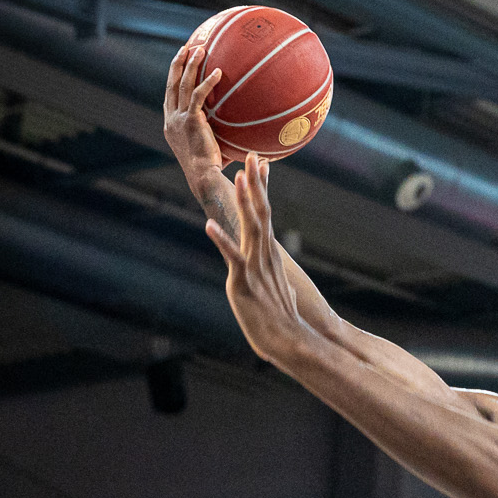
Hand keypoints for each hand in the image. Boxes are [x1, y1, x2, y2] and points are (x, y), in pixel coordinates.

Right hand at [163, 40, 230, 183]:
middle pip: (171, 84)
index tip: (180, 61)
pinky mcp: (190, 121)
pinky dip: (207, 82)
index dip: (173, 76)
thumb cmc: (210, 166)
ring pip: (182, 85)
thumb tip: (237, 125)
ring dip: (190, 65)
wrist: (202, 176)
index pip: (169, 94)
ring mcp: (178, 119)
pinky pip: (197, 96)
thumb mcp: (207, 145)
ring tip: (200, 50)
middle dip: (177, 64)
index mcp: (171, 124)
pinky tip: (218, 72)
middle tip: (186, 47)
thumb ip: (214, 131)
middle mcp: (170, 119)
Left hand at [205, 155, 312, 366]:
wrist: (288, 341)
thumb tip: (274, 274)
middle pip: (261, 212)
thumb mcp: (275, 290)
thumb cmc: (280, 320)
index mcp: (269, 254)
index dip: (263, 187)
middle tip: (253, 155)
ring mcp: (254, 267)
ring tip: (238, 178)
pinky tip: (208, 225)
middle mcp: (264, 255)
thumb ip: (271, 276)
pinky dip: (221, 240)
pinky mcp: (243, 283)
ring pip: (250, 228)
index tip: (263, 163)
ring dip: (244, 202)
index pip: (267, 213)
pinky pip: (232, 257)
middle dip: (256, 183)